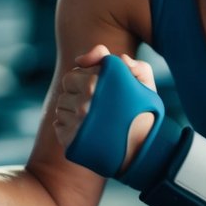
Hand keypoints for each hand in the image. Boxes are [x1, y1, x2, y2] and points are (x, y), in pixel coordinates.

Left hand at [54, 44, 158, 175]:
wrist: (147, 147)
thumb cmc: (144, 109)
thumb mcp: (142, 78)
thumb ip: (117, 60)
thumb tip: (86, 58)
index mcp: (95, 82)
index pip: (70, 76)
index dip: (82, 81)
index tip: (96, 90)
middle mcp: (84, 103)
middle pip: (64, 93)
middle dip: (75, 96)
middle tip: (94, 104)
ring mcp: (77, 124)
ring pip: (60, 110)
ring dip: (72, 112)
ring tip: (92, 119)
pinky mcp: (72, 142)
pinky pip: (59, 128)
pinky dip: (68, 129)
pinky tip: (86, 131)